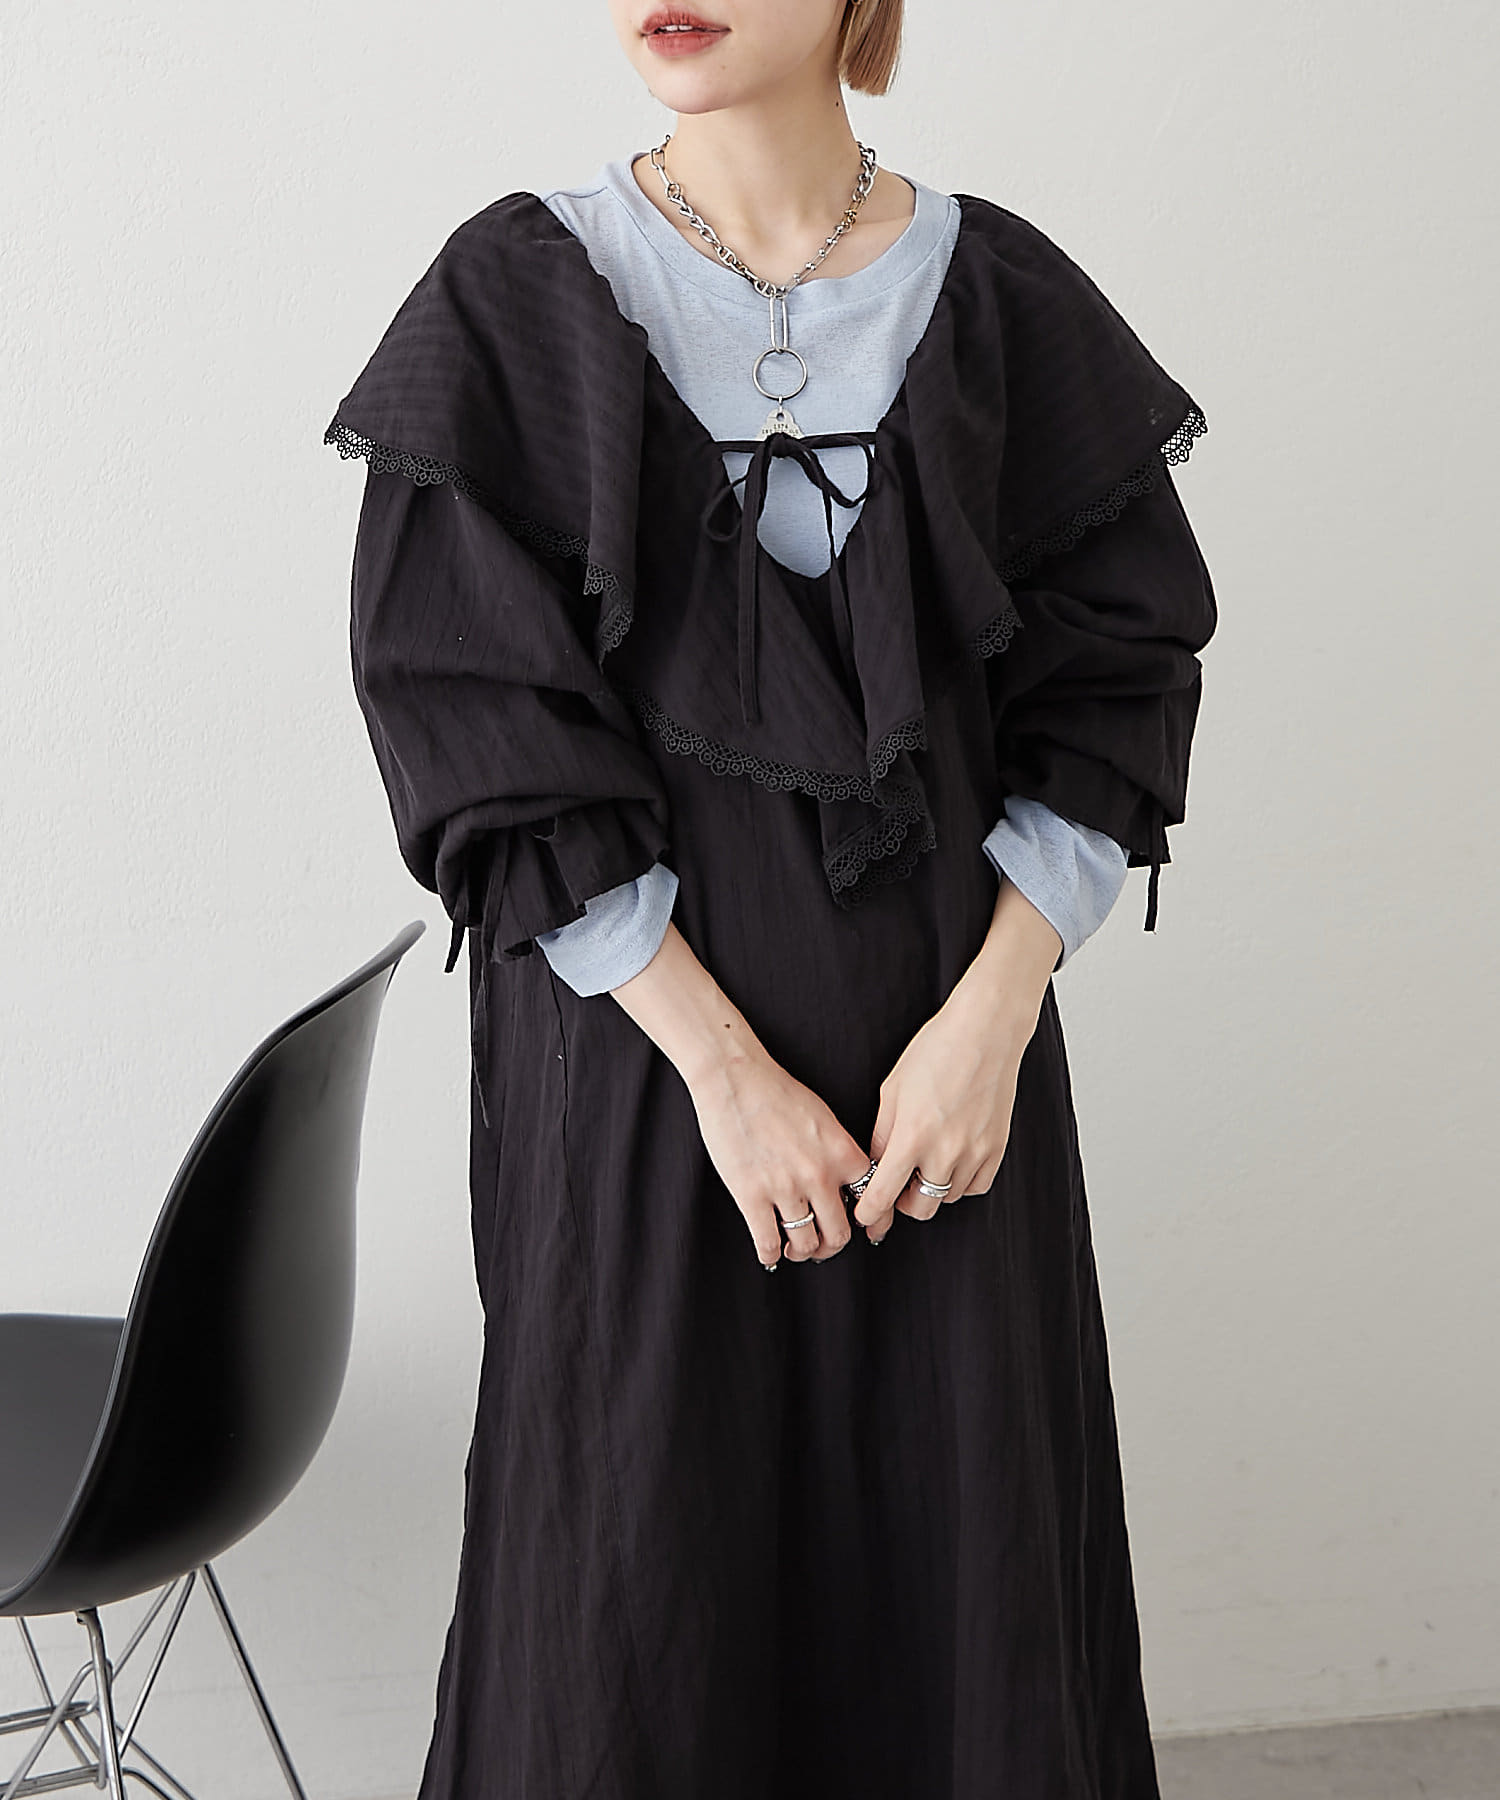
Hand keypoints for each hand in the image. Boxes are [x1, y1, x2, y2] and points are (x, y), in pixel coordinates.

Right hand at [686, 1044, 873, 1268]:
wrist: (734, 1078)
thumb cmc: (775, 1091)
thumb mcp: (824, 1118)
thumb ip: (838, 1152)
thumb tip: (845, 1181)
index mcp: (842, 1153)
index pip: (870, 1201)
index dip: (871, 1222)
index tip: (867, 1231)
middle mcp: (819, 1175)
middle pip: (839, 1233)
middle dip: (832, 1246)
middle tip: (824, 1245)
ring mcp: (785, 1188)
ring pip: (805, 1244)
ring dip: (802, 1252)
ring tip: (794, 1248)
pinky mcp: (751, 1195)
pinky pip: (768, 1243)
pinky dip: (770, 1255)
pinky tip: (770, 1252)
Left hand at [851, 874, 1059, 1242]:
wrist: (985, 1032)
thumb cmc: (936, 1050)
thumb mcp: (892, 1089)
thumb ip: (882, 1134)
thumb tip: (875, 1167)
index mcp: (912, 1136)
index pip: (884, 1195)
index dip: (869, 1212)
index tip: (865, 1217)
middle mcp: (945, 1151)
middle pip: (919, 1208)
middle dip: (902, 1203)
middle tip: (896, 1185)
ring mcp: (975, 1152)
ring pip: (947, 1197)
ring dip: (931, 1189)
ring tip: (925, 1161)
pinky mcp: (997, 1148)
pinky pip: (975, 1186)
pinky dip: (960, 1181)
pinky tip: (951, 1160)